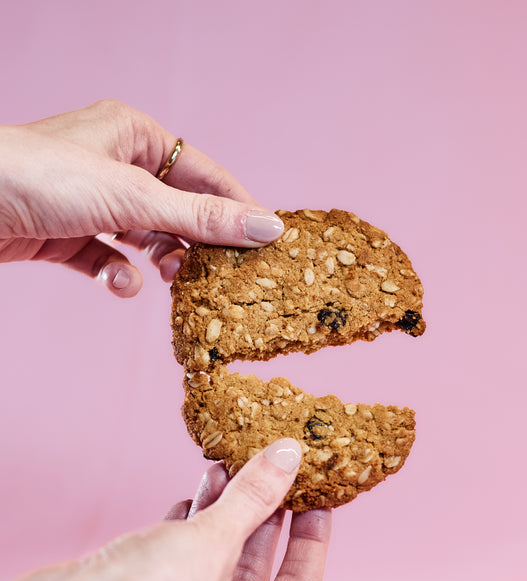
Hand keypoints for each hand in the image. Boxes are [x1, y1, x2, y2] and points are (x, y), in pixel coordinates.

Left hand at [0, 100, 283, 296]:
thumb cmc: (42, 178)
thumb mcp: (134, 197)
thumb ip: (201, 216)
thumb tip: (266, 226)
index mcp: (133, 135)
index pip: (202, 173)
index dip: (235, 207)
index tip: (266, 242)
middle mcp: (113, 164)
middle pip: (175, 209)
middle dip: (193, 243)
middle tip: (217, 274)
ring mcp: (89, 201)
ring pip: (144, 238)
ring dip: (158, 262)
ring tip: (170, 279)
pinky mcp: (66, 235)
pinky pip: (108, 259)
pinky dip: (118, 275)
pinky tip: (118, 282)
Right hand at [11, 439, 330, 580]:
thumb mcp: (214, 542)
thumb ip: (256, 498)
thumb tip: (289, 455)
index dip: (310, 543)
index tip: (317, 503)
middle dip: (258, 522)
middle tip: (273, 479)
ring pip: (212, 574)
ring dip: (219, 520)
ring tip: (225, 470)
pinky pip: (180, 577)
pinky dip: (188, 537)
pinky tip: (190, 501)